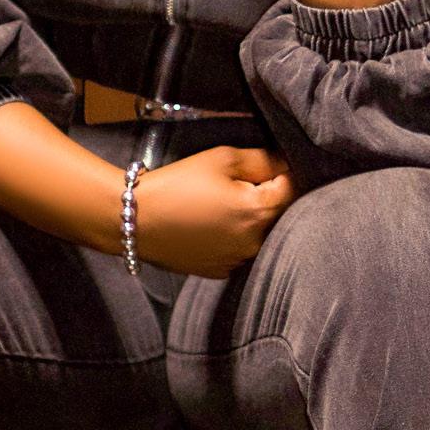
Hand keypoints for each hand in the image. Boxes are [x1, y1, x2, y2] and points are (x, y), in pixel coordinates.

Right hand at [132, 145, 297, 277]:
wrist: (137, 219)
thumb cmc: (178, 183)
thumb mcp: (221, 158)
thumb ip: (262, 160)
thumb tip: (285, 163)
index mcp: (260, 211)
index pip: (292, 188)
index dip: (279, 173)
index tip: (259, 166)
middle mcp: (255, 242)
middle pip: (277, 214)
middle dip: (265, 197)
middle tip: (234, 184)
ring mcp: (238, 260)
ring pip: (258, 234)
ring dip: (249, 220)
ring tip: (218, 206)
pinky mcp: (220, 271)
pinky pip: (239, 250)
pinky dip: (232, 237)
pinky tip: (209, 225)